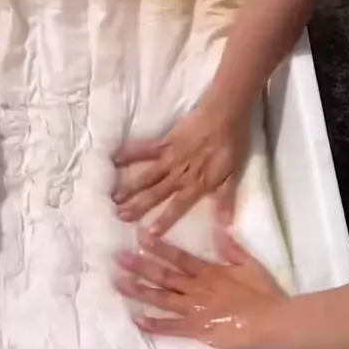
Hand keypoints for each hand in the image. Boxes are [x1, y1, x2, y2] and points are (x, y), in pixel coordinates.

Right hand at [112, 90, 249, 236]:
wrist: (226, 113)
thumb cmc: (233, 144)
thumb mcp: (233, 174)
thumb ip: (225, 199)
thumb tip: (225, 225)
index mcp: (198, 183)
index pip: (178, 206)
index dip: (164, 220)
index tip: (149, 235)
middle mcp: (181, 173)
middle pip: (157, 193)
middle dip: (139, 206)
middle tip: (120, 217)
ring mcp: (171, 157)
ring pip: (148, 175)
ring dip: (131, 187)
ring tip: (114, 198)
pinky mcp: (166, 141)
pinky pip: (145, 149)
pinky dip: (130, 153)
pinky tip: (114, 158)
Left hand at [115, 232, 285, 348]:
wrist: (274, 321)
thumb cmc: (264, 293)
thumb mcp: (249, 264)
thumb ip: (230, 248)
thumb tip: (216, 230)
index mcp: (209, 271)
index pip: (179, 257)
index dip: (159, 247)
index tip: (140, 237)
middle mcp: (198, 288)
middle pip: (164, 275)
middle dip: (140, 267)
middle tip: (118, 259)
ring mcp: (196, 309)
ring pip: (162, 299)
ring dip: (140, 291)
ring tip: (119, 284)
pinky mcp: (199, 330)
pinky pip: (172, 327)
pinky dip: (154, 324)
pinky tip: (136, 319)